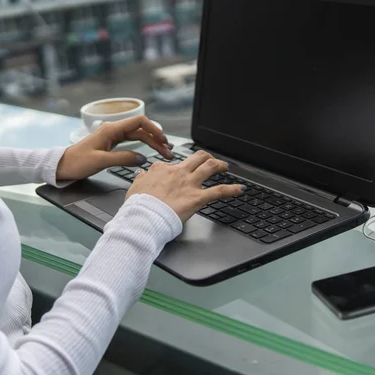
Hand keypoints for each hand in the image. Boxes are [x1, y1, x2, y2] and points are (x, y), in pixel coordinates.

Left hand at [56, 116, 172, 180]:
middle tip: (168, 152)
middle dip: (157, 139)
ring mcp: (113, 136)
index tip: (163, 141)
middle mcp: (113, 130)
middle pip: (142, 129)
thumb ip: (123, 158)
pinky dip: (143, 146)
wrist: (62, 166)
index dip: (154, 129)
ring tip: (163, 153)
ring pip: (138, 136)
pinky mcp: (112, 143)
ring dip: (152, 143)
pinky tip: (150, 152)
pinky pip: (132, 141)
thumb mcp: (101, 161)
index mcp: (111, 129)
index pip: (139, 122)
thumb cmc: (77, 162)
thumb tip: (143, 158)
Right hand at [126, 150, 244, 222]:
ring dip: (220, 165)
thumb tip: (141, 175)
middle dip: (207, 157)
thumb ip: (140, 180)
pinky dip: (232, 189)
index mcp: (162, 170)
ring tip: (225, 167)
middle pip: (197, 157)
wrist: (143, 217)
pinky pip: (219, 191)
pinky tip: (240, 189)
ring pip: (210, 166)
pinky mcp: (197, 197)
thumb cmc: (138, 206)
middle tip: (211, 161)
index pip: (174, 163)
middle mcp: (178, 173)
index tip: (182, 172)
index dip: (180, 167)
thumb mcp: (134, 188)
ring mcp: (189, 184)